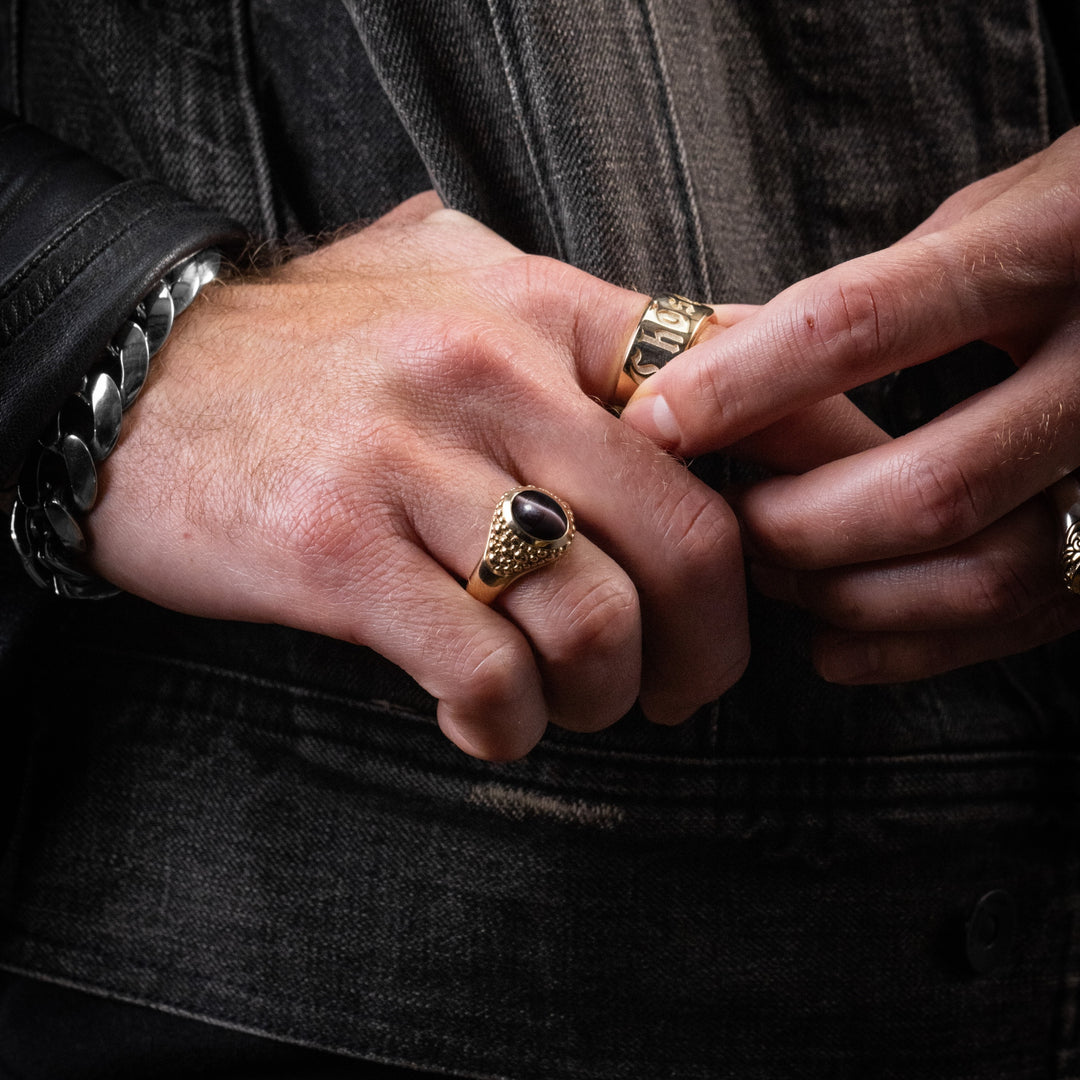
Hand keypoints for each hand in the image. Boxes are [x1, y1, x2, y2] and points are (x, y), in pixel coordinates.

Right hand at [86, 193, 759, 758]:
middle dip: (714, 643)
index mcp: (541, 307)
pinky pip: (483, 669)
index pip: (738, 379)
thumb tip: (718, 360)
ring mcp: (410, 462)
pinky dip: (511, 725)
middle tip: (687, 684)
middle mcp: (489, 374)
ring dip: (605, 694)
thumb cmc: (318, 352)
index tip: (818, 560)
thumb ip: (576, 318)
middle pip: (688, 536)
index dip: (817, 472)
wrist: (134, 380)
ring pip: (594, 619)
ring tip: (574, 703)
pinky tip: (491, 726)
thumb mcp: (455, 284)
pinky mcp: (338, 553)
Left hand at [621, 128, 1079, 682]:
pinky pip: (1025, 617)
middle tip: (729, 520)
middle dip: (798, 524)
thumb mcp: (992, 213)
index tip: (655, 423)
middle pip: (928, 488)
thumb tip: (726, 360)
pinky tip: (833, 639)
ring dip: (849, 592)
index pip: (862, 326)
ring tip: (773, 575)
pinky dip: (914, 643)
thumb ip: (879, 288)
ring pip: (984, 570)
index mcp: (1055, 245)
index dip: (741, 386)